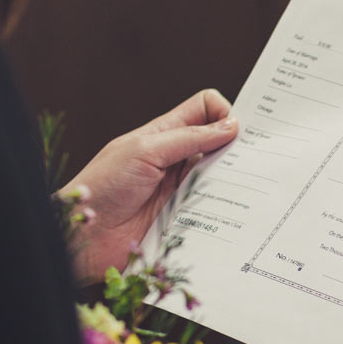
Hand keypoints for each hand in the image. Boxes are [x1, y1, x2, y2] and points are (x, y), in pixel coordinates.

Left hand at [59, 89, 237, 280]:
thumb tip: (231, 126)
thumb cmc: (104, 186)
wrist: (85, 235)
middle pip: (219, 142)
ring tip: (250, 185)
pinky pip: (214, 207)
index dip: (223, 112)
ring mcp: (182, 188)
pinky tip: (235, 209)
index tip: (236, 130)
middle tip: (257, 157)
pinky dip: (227, 206)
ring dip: (235, 179)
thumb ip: (188, 138)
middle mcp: (176, 158)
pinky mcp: (185, 216)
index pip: (205, 108)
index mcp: (165, 133)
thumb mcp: (146, 151)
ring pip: (221, 175)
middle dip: (239, 145)